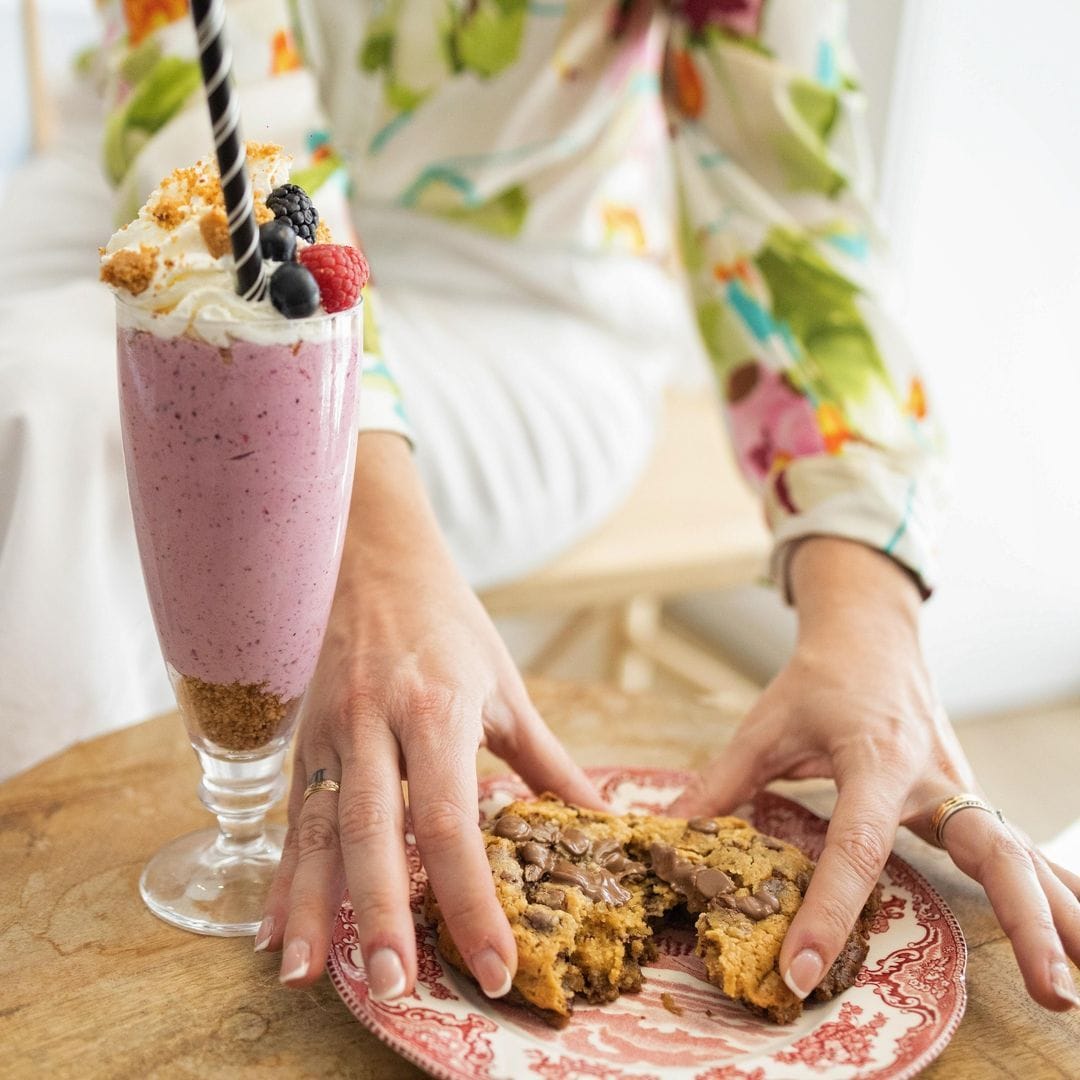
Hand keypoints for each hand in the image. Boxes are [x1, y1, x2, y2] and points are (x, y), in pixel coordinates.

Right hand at [255, 433, 601, 997]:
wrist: (373, 557)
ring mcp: (330, 733)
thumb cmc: (448, 621)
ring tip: (307, 975)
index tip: (492, 965)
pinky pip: (294, 816)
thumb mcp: (504, 685)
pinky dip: (283, 875)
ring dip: (315, 907)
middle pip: (376, 832)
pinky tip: (272, 928)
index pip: (452, 819)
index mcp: (437, 710)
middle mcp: (375, 724)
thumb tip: (601, 824)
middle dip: (382, 914)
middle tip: (397, 988)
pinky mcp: (303, 739)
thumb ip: (546, 762)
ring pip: (320, 830)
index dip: (471, 897)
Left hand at [670, 537, 1079, 1009]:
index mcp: (874, 759)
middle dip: (1024, 920)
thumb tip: (666, 835)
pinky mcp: (969, 795)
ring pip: (1022, 854)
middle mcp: (931, 777)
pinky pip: (1020, 847)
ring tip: (1077, 989)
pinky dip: (1055, 890)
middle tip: (1048, 991)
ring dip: (1059, 916)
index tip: (801, 968)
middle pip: (991, 850)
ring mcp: (960, 786)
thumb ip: (719, 783)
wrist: (870, 634)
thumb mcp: (764, 725)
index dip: (828, 910)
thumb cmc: (816, 680)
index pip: (856, 846)